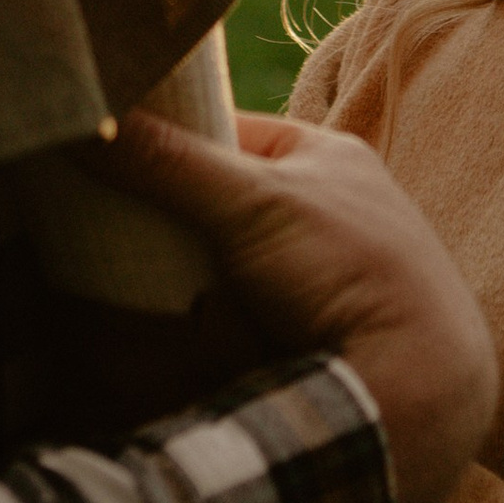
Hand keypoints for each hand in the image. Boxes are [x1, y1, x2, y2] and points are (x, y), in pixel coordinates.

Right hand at [94, 109, 496, 502]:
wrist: (418, 383)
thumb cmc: (354, 268)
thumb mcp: (256, 201)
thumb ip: (170, 162)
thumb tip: (85, 119)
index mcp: (323, 155)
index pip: (221, 130)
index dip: (163, 140)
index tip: (101, 153)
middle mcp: (321, 206)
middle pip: (214, 199)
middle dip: (165, 216)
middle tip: (102, 226)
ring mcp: (313, 271)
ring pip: (218, 257)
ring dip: (179, 272)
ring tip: (122, 277)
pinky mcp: (304, 326)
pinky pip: (231, 308)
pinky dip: (202, 315)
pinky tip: (173, 323)